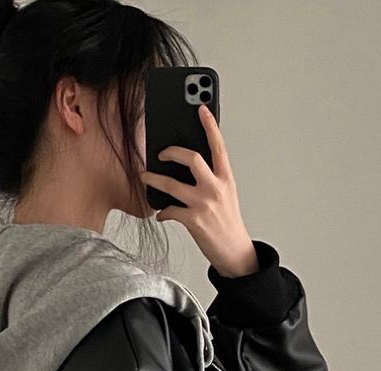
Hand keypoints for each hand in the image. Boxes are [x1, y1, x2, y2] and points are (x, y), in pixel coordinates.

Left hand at [139, 104, 257, 276]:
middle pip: (192, 158)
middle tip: (162, 152)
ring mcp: (204, 204)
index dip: (209, 125)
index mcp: (226, 178)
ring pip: (172, 184)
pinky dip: (162, 212)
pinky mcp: (193, 220)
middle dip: (173, 152)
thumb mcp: (227, 195)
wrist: (235, 252)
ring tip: (145, 176)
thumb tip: (187, 166)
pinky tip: (160, 213)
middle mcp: (216, 188)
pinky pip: (169, 210)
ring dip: (154, 178)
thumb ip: (212, 179)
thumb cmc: (228, 223)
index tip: (201, 108)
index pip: (218, 146)